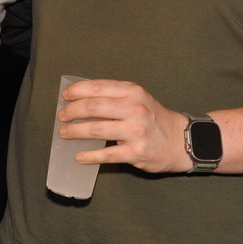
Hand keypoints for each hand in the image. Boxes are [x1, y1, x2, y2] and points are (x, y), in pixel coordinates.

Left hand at [58, 78, 191, 173]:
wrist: (180, 140)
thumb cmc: (153, 118)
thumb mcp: (138, 98)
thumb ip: (114, 95)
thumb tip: (80, 98)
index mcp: (132, 91)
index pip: (97, 87)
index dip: (76, 91)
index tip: (65, 96)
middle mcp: (135, 108)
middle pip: (92, 107)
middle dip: (71, 112)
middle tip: (62, 117)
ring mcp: (136, 131)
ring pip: (96, 129)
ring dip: (75, 132)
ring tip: (64, 133)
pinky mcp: (136, 153)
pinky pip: (106, 155)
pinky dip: (89, 156)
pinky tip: (79, 156)